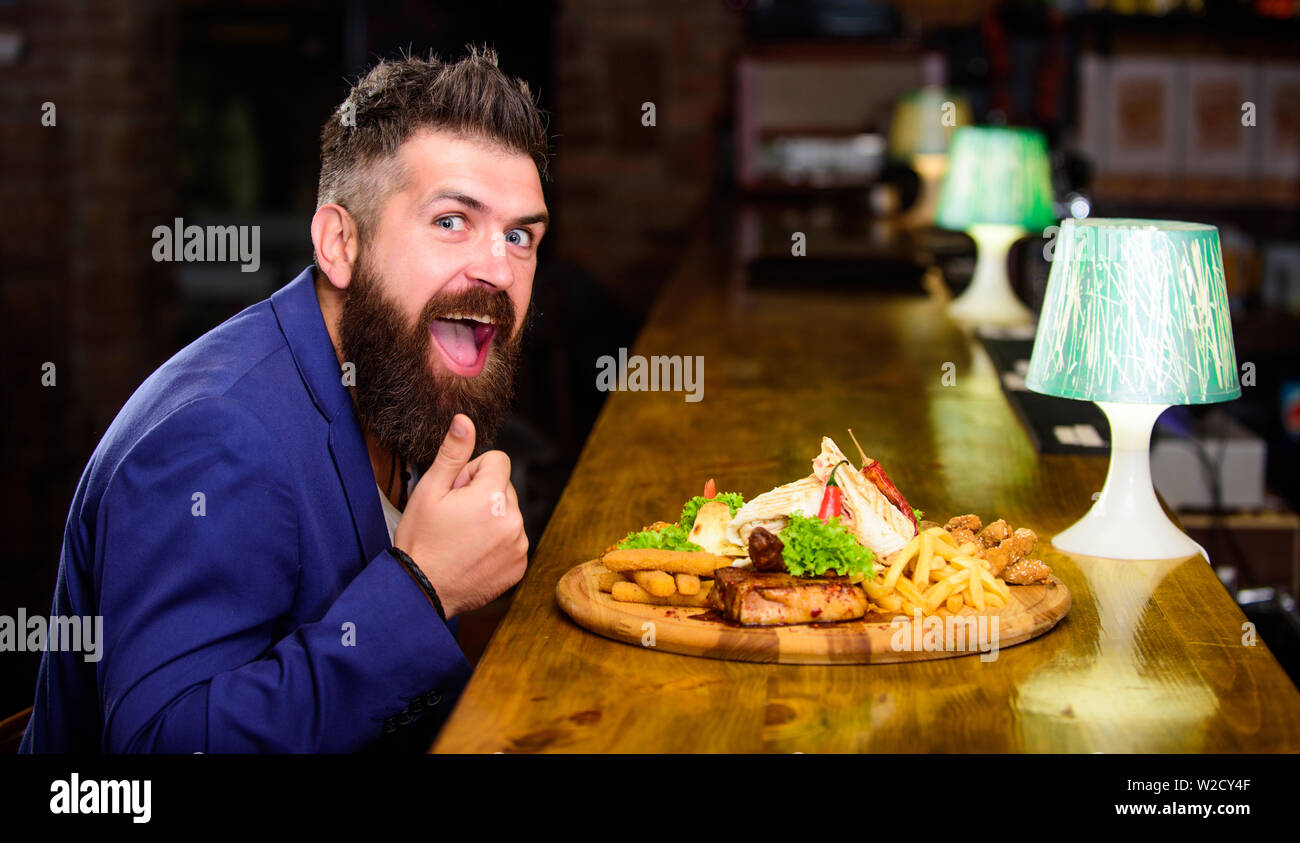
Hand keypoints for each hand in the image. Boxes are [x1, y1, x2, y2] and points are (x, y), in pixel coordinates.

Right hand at [393, 414, 527, 617]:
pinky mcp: (519, 566)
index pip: (498, 460)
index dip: (472, 472)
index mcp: (492, 497)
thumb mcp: (429, 491)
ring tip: (461, 537)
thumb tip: (465, 420)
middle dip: (482, 494)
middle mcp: (514, 520)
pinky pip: (513, 540)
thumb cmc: (420, 540)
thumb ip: (453, 453)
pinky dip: (497, 542)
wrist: (419, 591)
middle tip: (454, 517)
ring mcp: (519, 546)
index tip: (454, 491)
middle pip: (503, 487)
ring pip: (509, 514)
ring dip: (491, 518)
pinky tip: (472, 553)